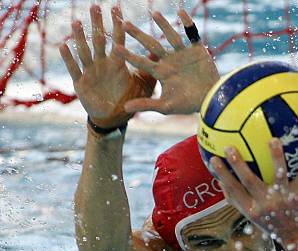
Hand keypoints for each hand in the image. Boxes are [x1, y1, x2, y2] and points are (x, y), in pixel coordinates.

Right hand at [59, 5, 154, 128]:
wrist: (113, 119)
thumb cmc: (127, 100)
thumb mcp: (142, 85)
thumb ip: (149, 69)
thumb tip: (160, 52)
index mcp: (116, 63)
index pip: (117, 40)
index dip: (117, 25)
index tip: (116, 8)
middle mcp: (102, 63)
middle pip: (99, 41)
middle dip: (97, 25)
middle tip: (95, 6)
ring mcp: (90, 72)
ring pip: (85, 52)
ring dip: (80, 38)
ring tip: (77, 23)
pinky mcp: (81, 83)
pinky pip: (74, 69)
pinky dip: (69, 59)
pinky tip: (63, 46)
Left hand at [112, 10, 218, 114]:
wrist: (211, 101)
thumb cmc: (188, 105)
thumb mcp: (165, 107)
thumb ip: (146, 105)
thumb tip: (124, 108)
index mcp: (162, 72)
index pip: (142, 62)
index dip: (129, 55)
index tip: (115, 47)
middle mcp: (170, 61)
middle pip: (152, 45)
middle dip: (139, 35)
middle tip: (125, 23)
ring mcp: (183, 54)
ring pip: (171, 36)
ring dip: (163, 25)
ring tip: (154, 13)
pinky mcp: (197, 49)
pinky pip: (192, 33)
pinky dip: (188, 23)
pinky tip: (181, 12)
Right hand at [211, 140, 297, 244]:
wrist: (297, 235)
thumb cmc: (270, 221)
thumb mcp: (251, 215)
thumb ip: (236, 199)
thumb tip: (219, 181)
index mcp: (252, 209)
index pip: (233, 190)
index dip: (223, 175)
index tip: (213, 158)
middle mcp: (266, 204)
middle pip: (250, 181)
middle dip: (239, 164)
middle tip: (230, 147)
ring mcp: (283, 199)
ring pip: (279, 174)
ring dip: (276, 156)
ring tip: (272, 139)